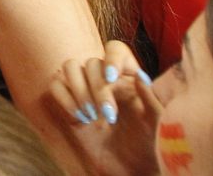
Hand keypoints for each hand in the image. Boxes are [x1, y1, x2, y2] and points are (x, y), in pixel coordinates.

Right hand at [50, 42, 161, 175]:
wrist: (131, 167)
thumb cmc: (149, 142)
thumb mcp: (157, 122)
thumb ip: (152, 99)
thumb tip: (141, 76)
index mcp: (128, 76)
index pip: (115, 49)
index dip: (111, 58)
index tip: (111, 78)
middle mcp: (104, 77)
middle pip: (91, 62)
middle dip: (97, 89)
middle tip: (109, 116)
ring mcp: (84, 88)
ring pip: (69, 66)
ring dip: (78, 90)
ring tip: (93, 116)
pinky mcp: (68, 102)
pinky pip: (55, 85)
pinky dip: (65, 99)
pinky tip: (80, 118)